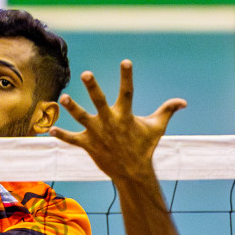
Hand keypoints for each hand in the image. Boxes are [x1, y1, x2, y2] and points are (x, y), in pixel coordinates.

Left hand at [49, 61, 185, 182]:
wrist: (133, 172)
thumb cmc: (144, 147)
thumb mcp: (157, 128)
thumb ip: (167, 111)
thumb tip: (184, 102)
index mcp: (126, 115)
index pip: (127, 91)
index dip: (127, 76)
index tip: (125, 61)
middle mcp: (110, 122)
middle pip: (99, 101)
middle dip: (92, 87)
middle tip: (86, 73)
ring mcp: (97, 134)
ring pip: (82, 118)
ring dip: (72, 108)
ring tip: (63, 97)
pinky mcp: (88, 145)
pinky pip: (73, 139)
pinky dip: (62, 136)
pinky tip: (50, 130)